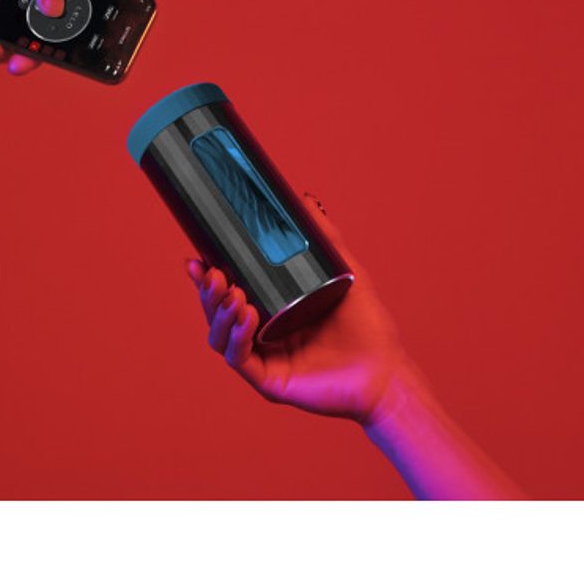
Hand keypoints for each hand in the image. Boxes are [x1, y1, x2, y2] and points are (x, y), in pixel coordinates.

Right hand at [186, 195, 407, 423]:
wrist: (387, 369)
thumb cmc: (366, 326)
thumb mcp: (342, 270)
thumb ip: (324, 237)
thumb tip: (307, 200)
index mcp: (268, 312)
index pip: (227, 292)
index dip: (207, 277)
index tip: (196, 257)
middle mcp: (259, 336)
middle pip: (217, 313)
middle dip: (208, 292)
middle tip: (212, 273)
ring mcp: (262, 360)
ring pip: (220, 337)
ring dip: (219, 313)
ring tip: (233, 292)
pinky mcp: (268, 382)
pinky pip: (239, 359)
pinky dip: (236, 337)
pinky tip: (245, 315)